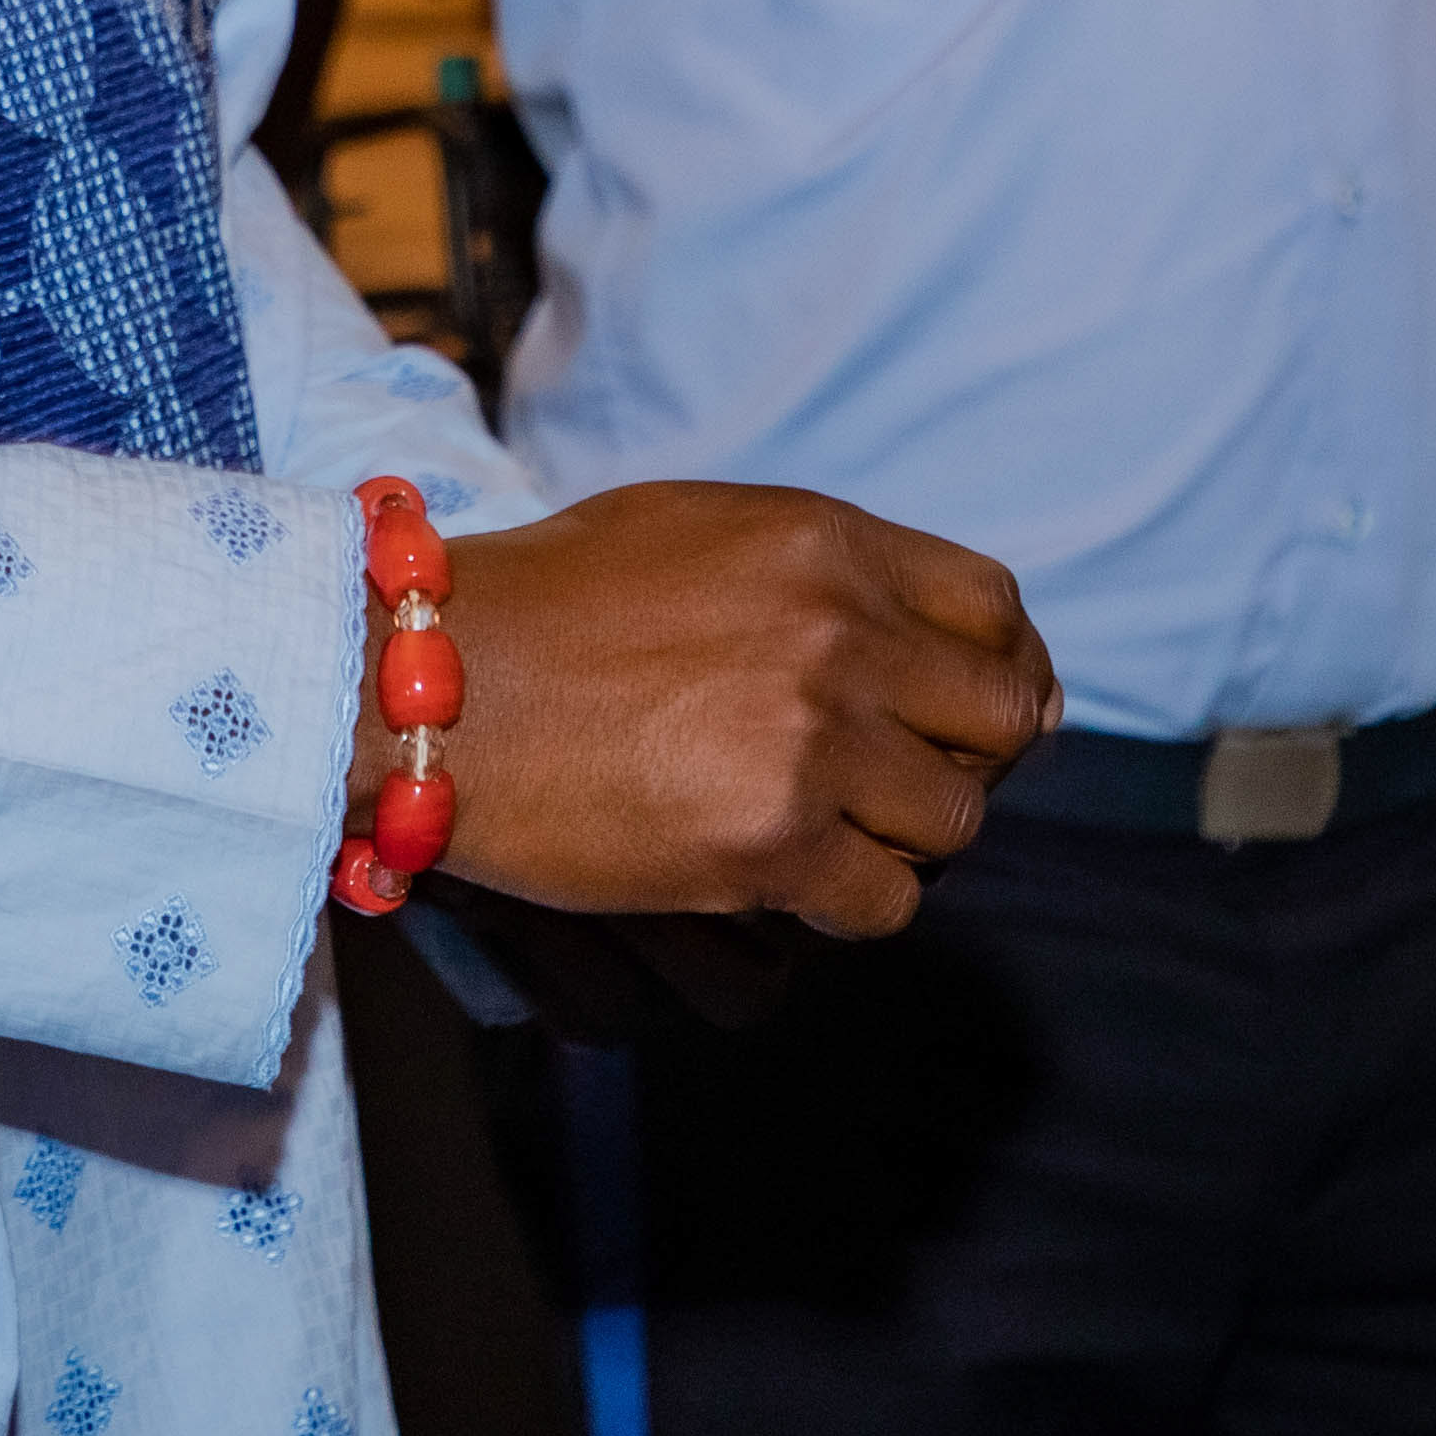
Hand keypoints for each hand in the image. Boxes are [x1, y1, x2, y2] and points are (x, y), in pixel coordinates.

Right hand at [372, 481, 1062, 939]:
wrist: (430, 685)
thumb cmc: (546, 603)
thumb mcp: (696, 531)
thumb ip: (819, 571)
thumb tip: (933, 639)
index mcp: (826, 544)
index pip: (996, 611)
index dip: (1004, 669)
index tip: (975, 713)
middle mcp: (840, 634)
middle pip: (1003, 720)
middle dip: (971, 761)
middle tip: (905, 786)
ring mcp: (812, 741)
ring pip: (954, 822)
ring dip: (905, 838)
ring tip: (829, 831)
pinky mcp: (769, 845)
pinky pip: (885, 902)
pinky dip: (851, 904)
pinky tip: (788, 881)